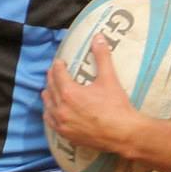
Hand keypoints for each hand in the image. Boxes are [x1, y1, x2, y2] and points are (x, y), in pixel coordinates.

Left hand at [43, 36, 140, 153]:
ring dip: (48, 95)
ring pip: (47, 105)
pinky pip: (50, 121)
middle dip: (52, 78)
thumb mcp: (109, 79)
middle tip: (55, 72)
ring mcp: (62, 123)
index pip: (57, 73)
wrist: (123, 134)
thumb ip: (102, 57)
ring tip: (50, 89)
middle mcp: (61, 108)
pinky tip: (52, 111)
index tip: (60, 62)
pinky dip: (50, 113)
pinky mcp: (66, 135)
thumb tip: (99, 37)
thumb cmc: (116, 107)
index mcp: (69, 92)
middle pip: (50, 88)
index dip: (58, 65)